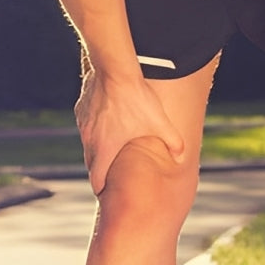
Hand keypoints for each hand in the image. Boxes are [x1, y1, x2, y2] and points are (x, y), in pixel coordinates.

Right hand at [75, 68, 184, 194]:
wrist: (115, 69)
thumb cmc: (137, 99)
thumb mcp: (160, 122)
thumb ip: (173, 142)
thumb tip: (183, 156)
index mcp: (105, 149)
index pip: (97, 179)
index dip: (102, 189)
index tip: (106, 195)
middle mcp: (90, 140)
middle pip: (91, 164)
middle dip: (100, 173)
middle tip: (110, 178)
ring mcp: (83, 124)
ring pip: (87, 144)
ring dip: (97, 150)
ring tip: (110, 149)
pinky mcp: (81, 109)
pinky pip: (87, 126)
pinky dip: (94, 130)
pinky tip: (107, 122)